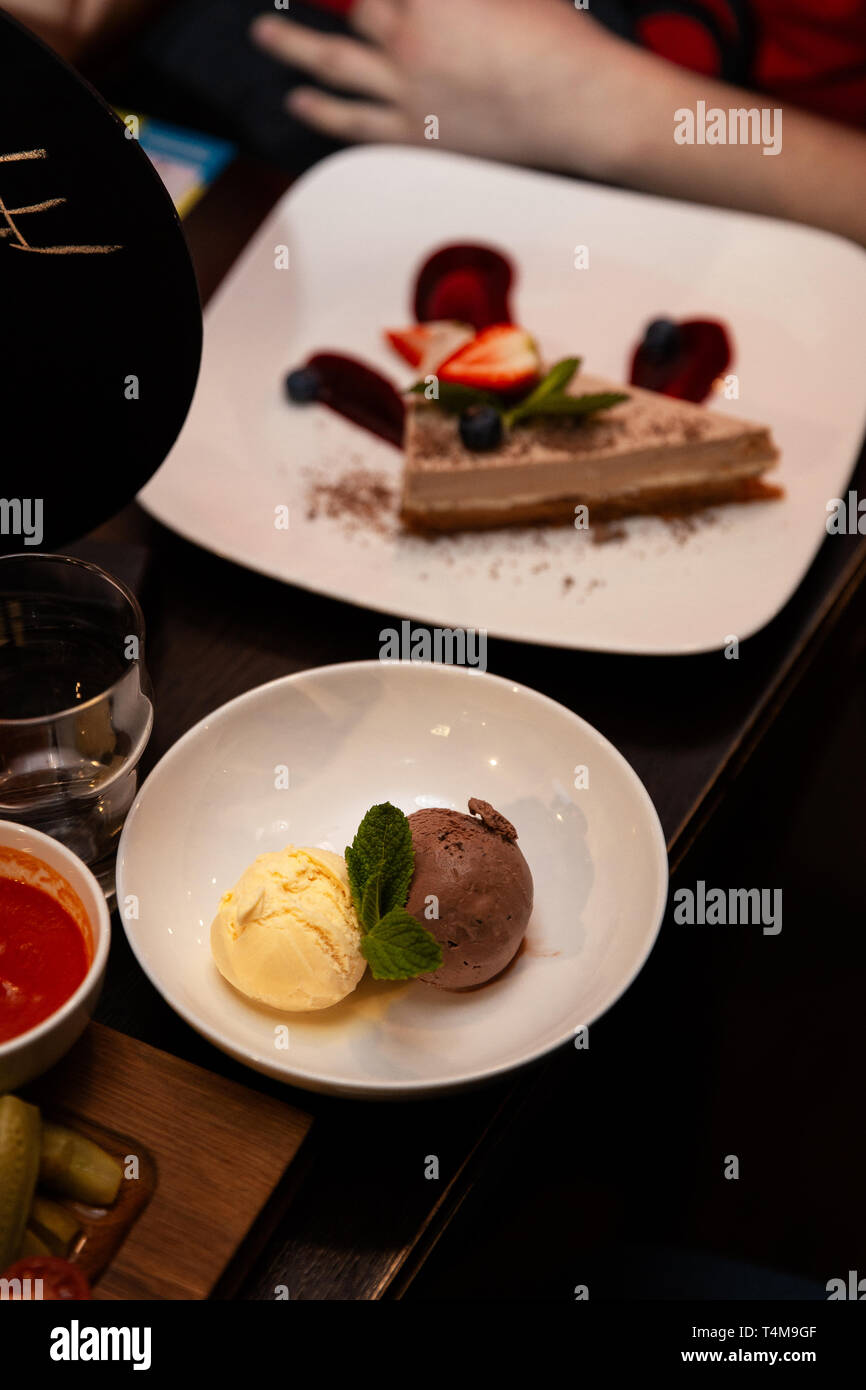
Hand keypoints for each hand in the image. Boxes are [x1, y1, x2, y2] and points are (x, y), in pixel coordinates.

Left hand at [250, 0, 627, 175]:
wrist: (577, 105)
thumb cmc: (558, 39)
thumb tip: (446, 3)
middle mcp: (408, 37)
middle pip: (358, 9)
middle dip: (337, 2)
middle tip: (298, 0)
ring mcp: (407, 91)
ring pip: (333, 64)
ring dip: (293, 46)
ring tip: (266, 34)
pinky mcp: (415, 137)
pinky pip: (355, 124)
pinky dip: (324, 112)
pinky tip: (302, 103)